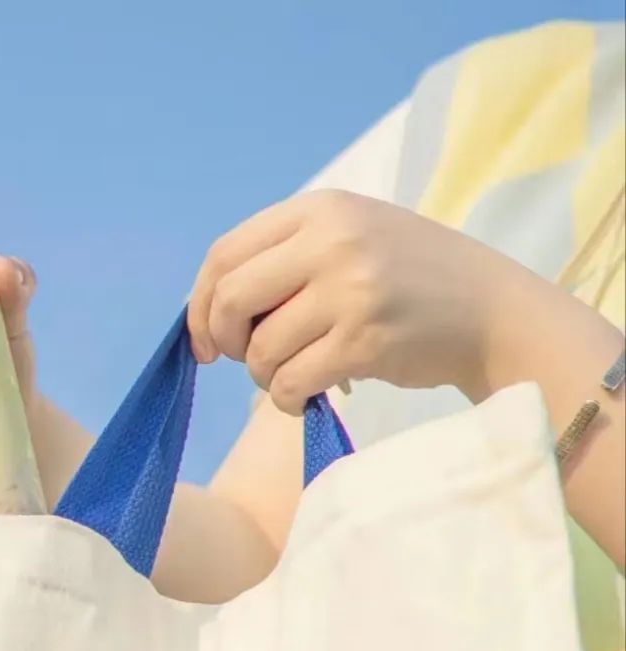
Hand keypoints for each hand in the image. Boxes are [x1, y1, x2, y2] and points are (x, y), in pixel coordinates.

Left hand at [187, 190, 522, 414]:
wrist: (492, 311)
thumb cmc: (410, 278)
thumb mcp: (349, 237)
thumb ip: (284, 258)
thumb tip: (209, 309)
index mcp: (320, 209)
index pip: (224, 253)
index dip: (200, 303)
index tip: (204, 337)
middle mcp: (331, 241)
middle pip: (230, 298)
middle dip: (223, 339)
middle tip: (240, 359)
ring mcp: (350, 290)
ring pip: (260, 348)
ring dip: (264, 375)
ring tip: (292, 375)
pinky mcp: (365, 341)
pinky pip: (292, 382)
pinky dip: (289, 398)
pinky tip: (308, 395)